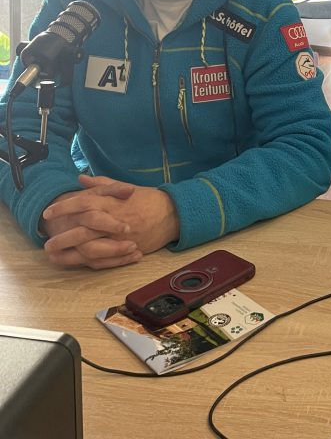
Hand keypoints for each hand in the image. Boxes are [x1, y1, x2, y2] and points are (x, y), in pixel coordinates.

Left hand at [42, 175, 179, 269]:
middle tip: (47, 240)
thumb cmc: (148, 199)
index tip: (48, 212)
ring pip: (91, 247)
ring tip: (54, 255)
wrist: (172, 214)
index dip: (65, 207)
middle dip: (63, 235)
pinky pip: (104, 259)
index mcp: (113, 202)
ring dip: (71, 252)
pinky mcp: (126, 249)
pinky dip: (86, 262)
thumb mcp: (125, 187)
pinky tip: (74, 262)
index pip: (84, 202)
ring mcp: (120, 237)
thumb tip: (81, 178)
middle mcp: (115, 220)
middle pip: (84, 229)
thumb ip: (102, 184)